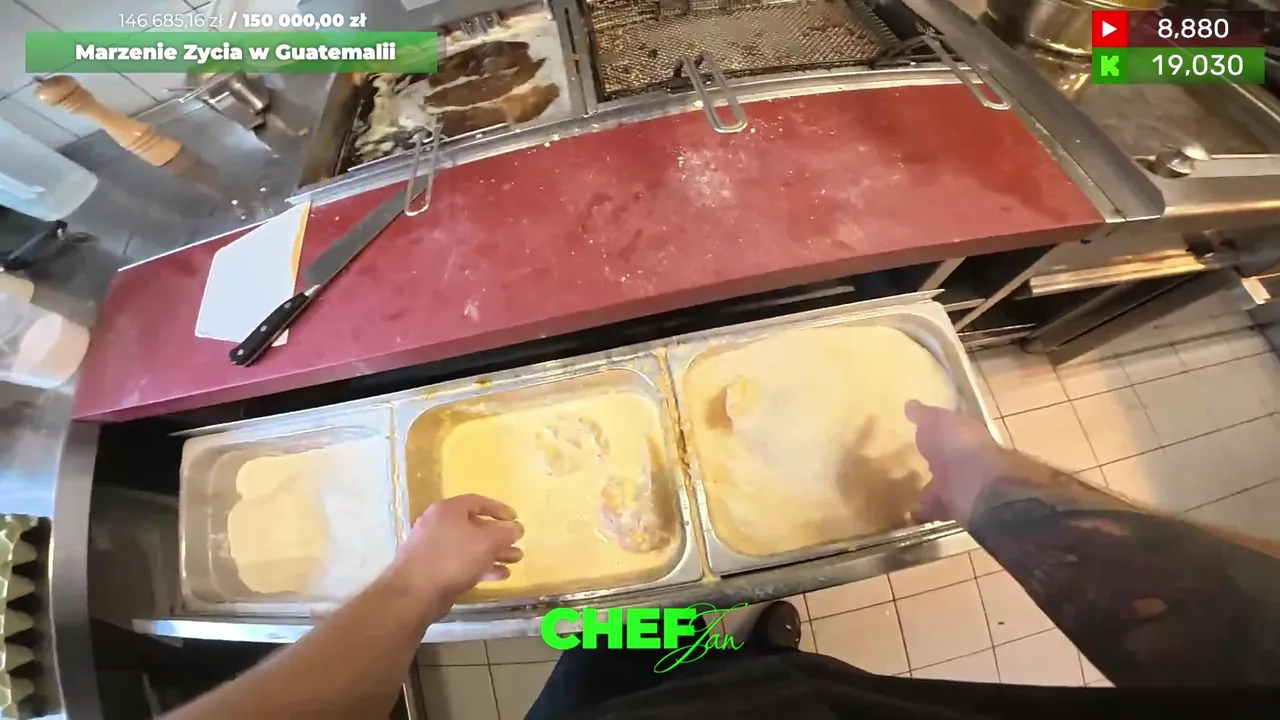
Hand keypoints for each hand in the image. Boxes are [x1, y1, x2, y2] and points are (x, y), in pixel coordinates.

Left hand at [389, 494, 524, 602]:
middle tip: (517, 546)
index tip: (516, 519)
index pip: (478, 502)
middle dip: (499, 537)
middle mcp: (438, 524)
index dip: (500, 509)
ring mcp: (434, 548)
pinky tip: (499, 576)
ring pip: (470, 547)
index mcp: (448, 510)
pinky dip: (481, 567)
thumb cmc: (452, 558)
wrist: (414, 593)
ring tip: (514, 562)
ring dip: (493, 553)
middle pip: (475, 526)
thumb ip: (505, 532)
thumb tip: (516, 528)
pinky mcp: (433, 569)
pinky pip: (462, 563)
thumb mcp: (486, 541)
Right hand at [905, 400, 1012, 525]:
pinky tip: (911, 512)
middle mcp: (970, 459)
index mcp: (966, 436)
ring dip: (932, 489)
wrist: (978, 486)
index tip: (923, 432)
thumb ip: (925, 415)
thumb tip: (911, 404)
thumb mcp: (937, 422)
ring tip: (910, 492)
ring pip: (946, 485)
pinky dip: (926, 511)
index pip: (953, 431)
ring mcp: (966, 485)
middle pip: (951, 459)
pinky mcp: (958, 508)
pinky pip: (938, 508)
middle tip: (921, 462)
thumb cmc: (958, 445)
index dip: (939, 432)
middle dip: (939, 462)